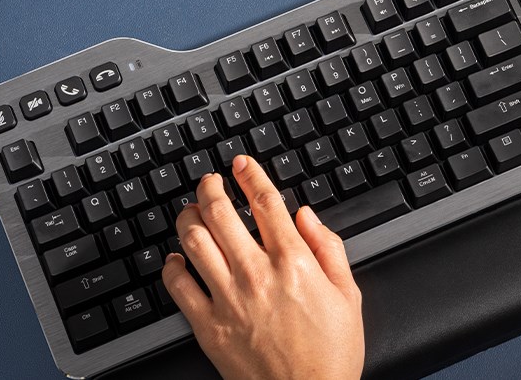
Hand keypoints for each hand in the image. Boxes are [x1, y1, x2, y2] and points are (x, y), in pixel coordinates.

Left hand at [163, 155, 363, 379]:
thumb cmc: (330, 355)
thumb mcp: (348, 295)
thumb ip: (329, 249)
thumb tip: (307, 217)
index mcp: (294, 263)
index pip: (266, 203)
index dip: (250, 176)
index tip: (241, 165)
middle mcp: (257, 275)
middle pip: (221, 213)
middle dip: (210, 188)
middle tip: (209, 182)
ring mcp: (228, 300)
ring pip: (194, 241)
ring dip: (187, 217)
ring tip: (190, 211)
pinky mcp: (208, 326)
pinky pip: (177, 286)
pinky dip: (171, 266)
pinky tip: (176, 259)